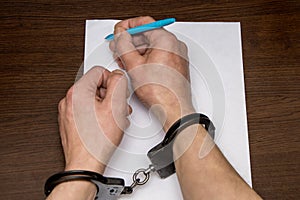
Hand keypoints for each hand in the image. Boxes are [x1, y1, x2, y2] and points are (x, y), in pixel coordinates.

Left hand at [58, 66, 129, 173]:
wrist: (85, 164)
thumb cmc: (97, 141)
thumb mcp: (115, 106)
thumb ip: (118, 83)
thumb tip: (118, 76)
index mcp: (77, 91)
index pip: (100, 71)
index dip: (114, 81)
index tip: (118, 94)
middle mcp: (69, 100)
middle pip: (96, 85)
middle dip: (111, 96)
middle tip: (118, 108)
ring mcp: (68, 112)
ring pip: (92, 99)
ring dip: (106, 106)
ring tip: (114, 119)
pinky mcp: (70, 122)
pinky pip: (87, 111)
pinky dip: (98, 115)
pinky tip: (105, 125)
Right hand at [110, 16, 194, 130]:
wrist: (174, 109)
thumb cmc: (160, 92)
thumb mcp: (134, 65)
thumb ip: (123, 45)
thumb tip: (120, 35)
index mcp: (166, 40)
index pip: (144, 22)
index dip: (127, 26)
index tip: (119, 31)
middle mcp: (174, 45)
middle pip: (148, 34)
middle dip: (130, 41)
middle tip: (118, 48)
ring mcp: (177, 55)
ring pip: (153, 46)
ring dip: (137, 51)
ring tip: (125, 60)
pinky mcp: (176, 65)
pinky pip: (159, 55)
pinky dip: (146, 58)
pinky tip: (136, 67)